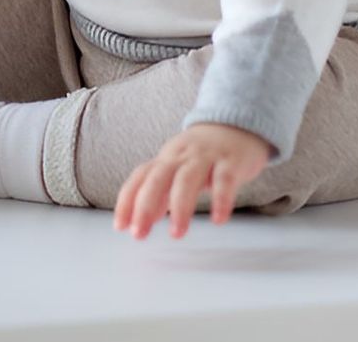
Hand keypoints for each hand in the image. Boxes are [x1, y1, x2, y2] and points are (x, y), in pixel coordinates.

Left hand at [113, 123, 271, 239]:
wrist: (238, 125)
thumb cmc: (204, 154)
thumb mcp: (179, 169)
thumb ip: (162, 194)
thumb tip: (145, 219)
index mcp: (166, 159)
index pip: (140, 177)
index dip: (127, 200)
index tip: (120, 226)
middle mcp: (182, 156)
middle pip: (158, 177)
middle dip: (145, 206)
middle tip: (139, 233)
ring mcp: (206, 157)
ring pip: (187, 179)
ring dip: (180, 207)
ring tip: (177, 233)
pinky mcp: (231, 161)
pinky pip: (224, 180)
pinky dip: (220, 200)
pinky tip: (218, 219)